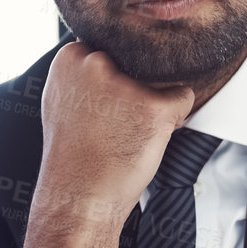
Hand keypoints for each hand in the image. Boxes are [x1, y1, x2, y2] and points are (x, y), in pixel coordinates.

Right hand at [23, 42, 193, 247]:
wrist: (78, 199)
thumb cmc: (74, 157)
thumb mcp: (63, 100)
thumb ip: (83, 73)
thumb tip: (106, 55)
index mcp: (69, 58)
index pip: (110, 48)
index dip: (114, 79)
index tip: (102, 106)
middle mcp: (95, 63)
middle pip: (137, 60)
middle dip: (135, 88)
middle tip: (115, 124)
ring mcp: (125, 84)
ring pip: (160, 79)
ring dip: (153, 104)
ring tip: (127, 134)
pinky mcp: (153, 108)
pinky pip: (183, 98)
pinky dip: (175, 120)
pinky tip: (148, 139)